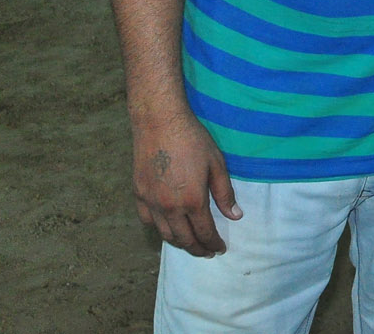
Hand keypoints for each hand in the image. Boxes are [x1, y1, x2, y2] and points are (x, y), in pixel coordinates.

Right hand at [131, 109, 241, 256]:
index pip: (204, 232)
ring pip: (165, 234)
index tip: (220, 248)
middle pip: (184, 239)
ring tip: (190, 243)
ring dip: (179, 242)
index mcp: (192, 201)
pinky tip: (167, 227)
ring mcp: (151, 202)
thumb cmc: (192, 139)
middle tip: (207, 252)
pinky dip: (159, 228)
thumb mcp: (217, 164)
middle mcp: (169, 207)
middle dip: (198, 249)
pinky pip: (148, 220)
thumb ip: (225, 193)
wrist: (159, 121)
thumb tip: (235, 216)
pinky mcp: (138, 193)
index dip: (213, 243)